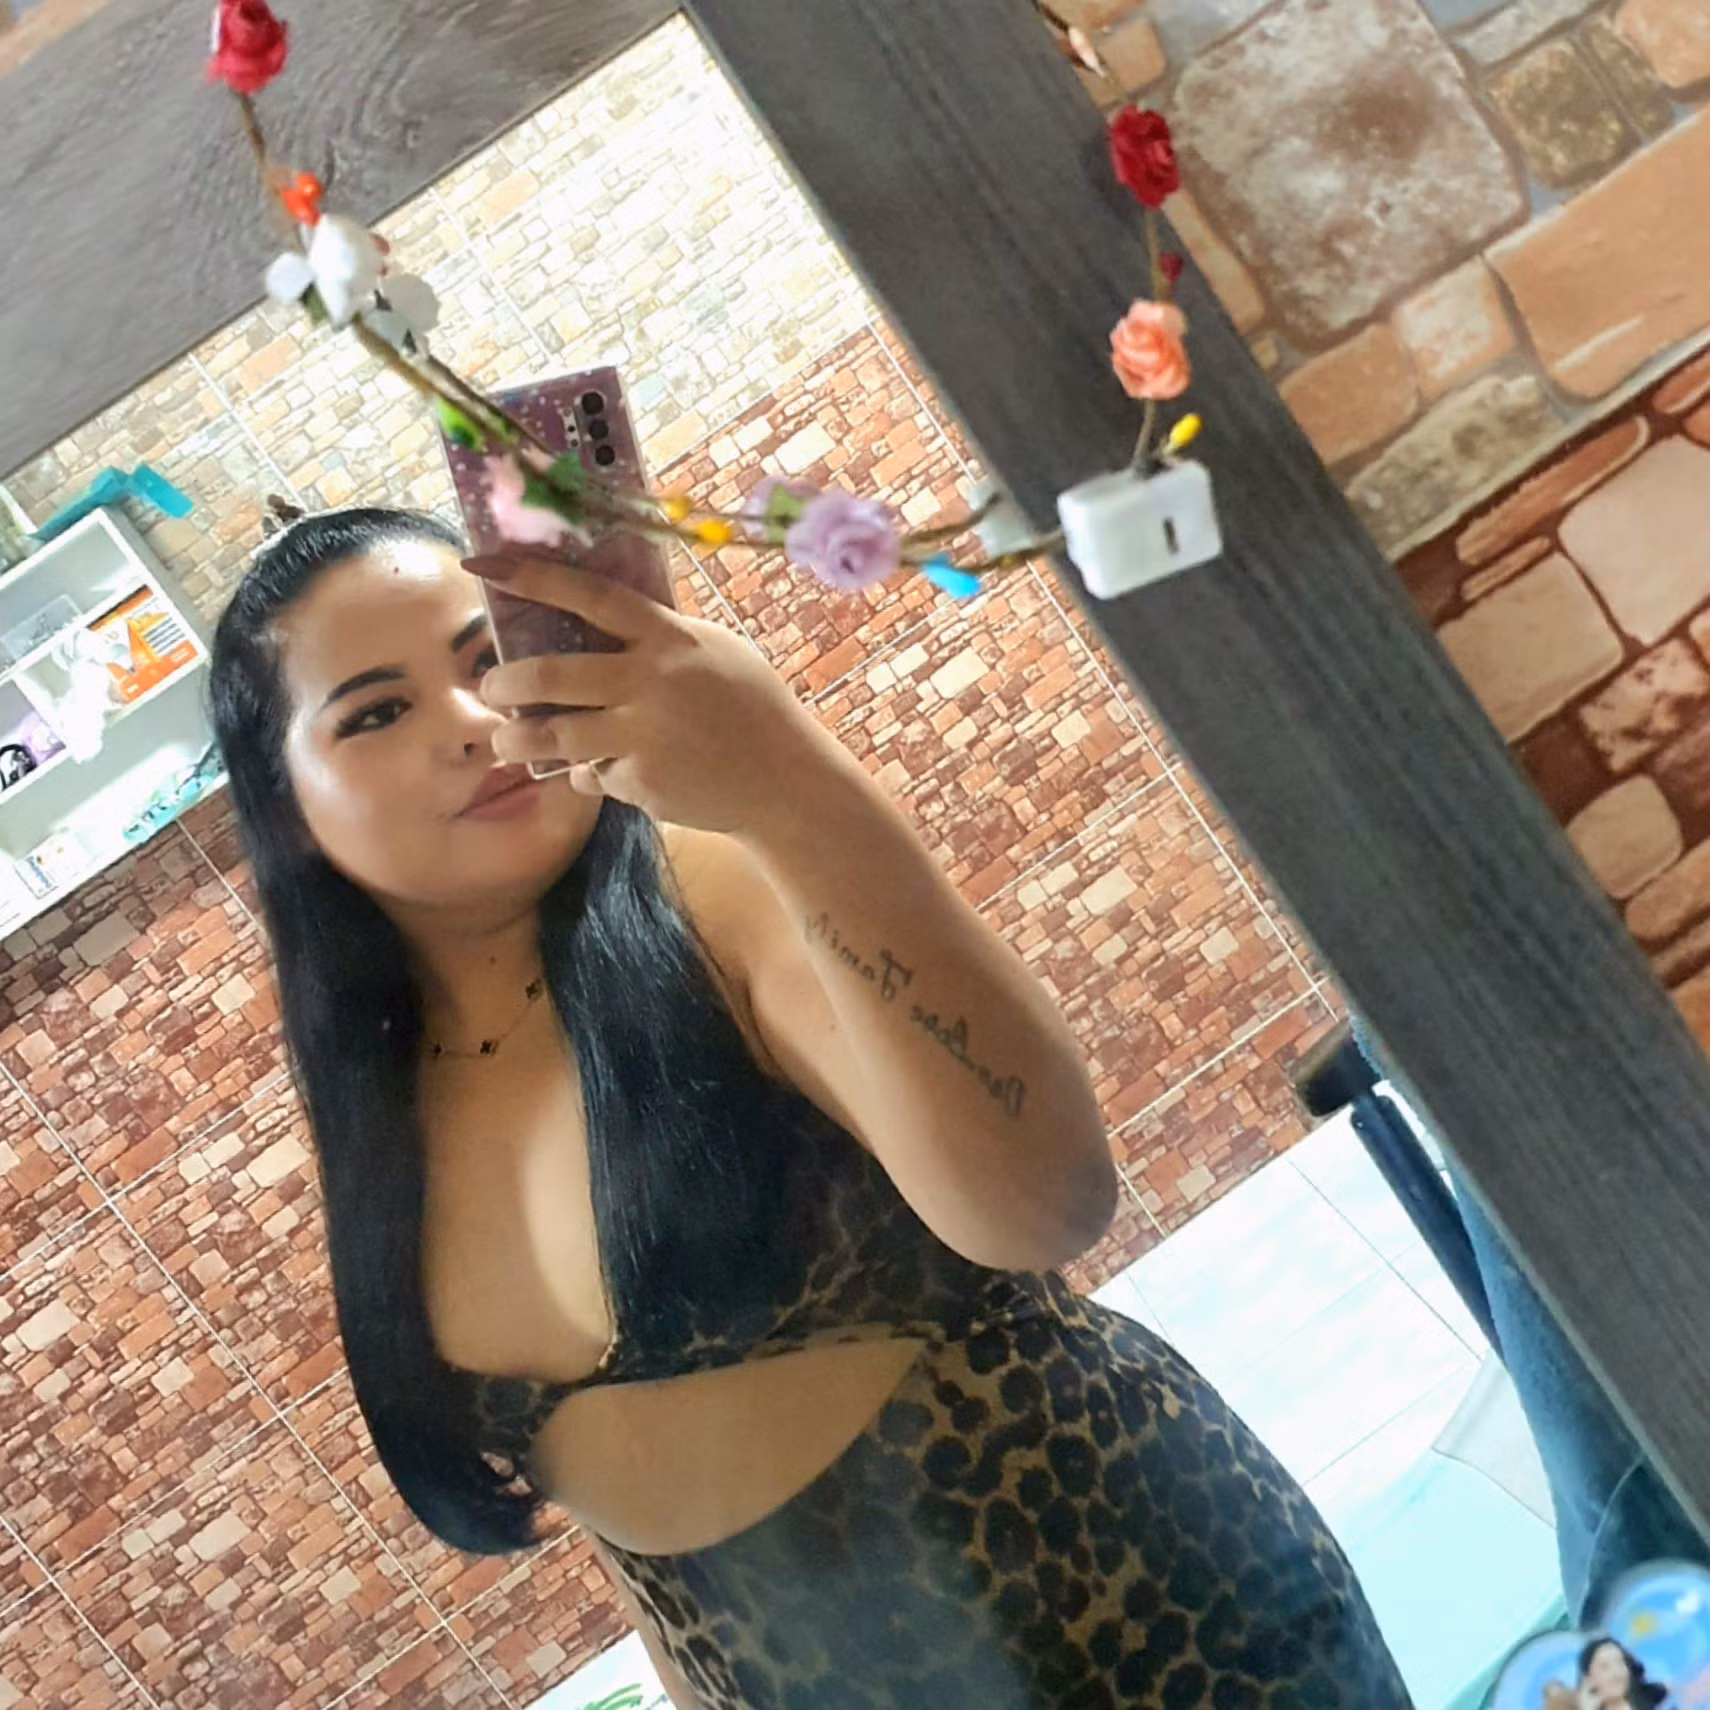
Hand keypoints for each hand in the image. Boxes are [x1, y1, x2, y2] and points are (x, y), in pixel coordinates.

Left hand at [471, 552, 845, 834]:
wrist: (786, 781)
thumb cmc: (753, 708)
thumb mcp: (716, 652)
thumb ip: (660, 640)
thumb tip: (596, 626)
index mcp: (669, 638)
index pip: (590, 596)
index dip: (533, 578)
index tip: (484, 565)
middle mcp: (650, 682)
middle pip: (550, 675)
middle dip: (505, 682)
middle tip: (490, 685)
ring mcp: (643, 736)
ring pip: (555, 735)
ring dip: (518, 739)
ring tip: (507, 740)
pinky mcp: (641, 782)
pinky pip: (594, 775)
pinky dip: (592, 774)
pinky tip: (607, 772)